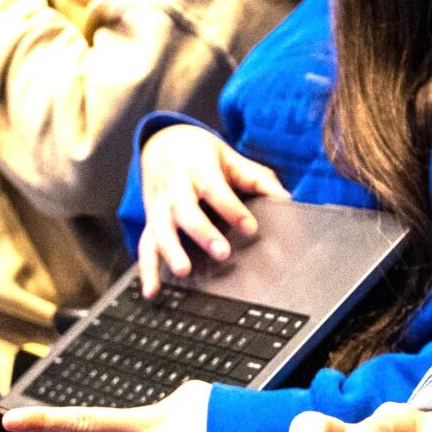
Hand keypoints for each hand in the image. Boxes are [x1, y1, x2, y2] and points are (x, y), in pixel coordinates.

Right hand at [135, 125, 281, 296]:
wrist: (162, 141)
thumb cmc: (201, 153)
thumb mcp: (230, 157)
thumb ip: (258, 179)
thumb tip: (286, 199)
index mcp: (198, 167)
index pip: (215, 188)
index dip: (232, 209)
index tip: (250, 228)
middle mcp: (175, 186)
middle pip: (185, 209)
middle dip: (202, 232)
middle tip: (222, 252)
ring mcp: (158, 204)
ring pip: (160, 228)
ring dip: (171, 251)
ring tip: (184, 270)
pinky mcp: (150, 220)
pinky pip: (145, 245)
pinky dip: (147, 270)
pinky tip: (152, 290)